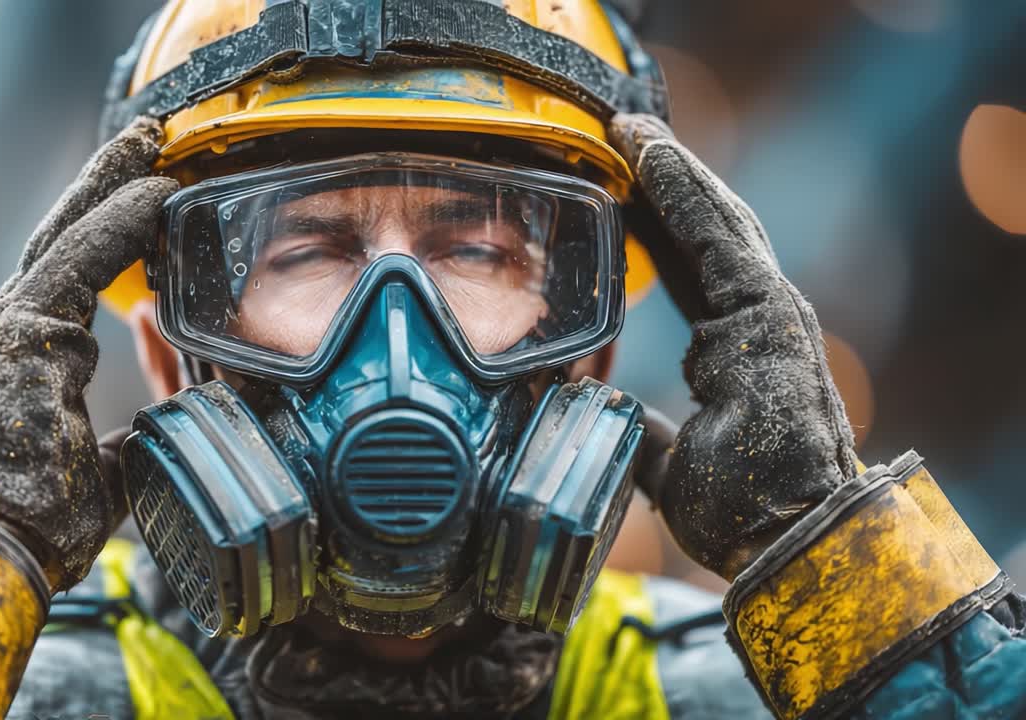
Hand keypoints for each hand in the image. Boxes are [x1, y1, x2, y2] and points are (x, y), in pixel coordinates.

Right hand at [0, 118, 178, 591]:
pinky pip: (77, 260)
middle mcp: (16, 327)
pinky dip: (117, 222)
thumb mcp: (118, 462)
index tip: (156, 195)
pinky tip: (153, 189)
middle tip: (149, 138)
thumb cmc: (44, 517)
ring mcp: (10, 325)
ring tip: (152, 139)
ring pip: (70, 234)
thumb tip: (187, 406)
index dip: (118, 228)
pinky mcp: (17, 330)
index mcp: (33, 352)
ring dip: (115, 183)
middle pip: (70, 237)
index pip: (79, 272)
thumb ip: (148, 423)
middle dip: (111, 185)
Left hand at [611, 114, 859, 580]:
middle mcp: (757, 317)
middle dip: (660, 182)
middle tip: (617, 136)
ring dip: (668, 168)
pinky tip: (646, 151)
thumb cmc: (739, 510)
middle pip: (701, 232)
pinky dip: (680, 187)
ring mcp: (769, 310)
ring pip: (713, 219)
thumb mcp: (663, 459)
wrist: (784, 537)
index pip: (686, 268)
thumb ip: (634, 425)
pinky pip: (715, 234)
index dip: (652, 222)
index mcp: (736, 345)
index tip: (614, 185)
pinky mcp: (767, 310)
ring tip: (626, 126)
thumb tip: (591, 407)